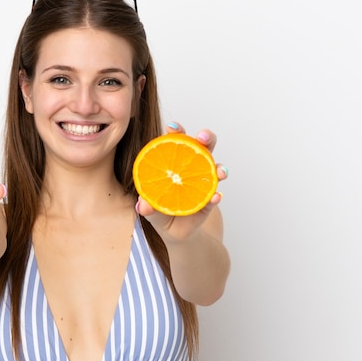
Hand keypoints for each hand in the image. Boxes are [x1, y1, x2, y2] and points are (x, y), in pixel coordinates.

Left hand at [135, 122, 228, 242]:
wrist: (174, 233)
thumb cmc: (159, 212)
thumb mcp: (150, 210)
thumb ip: (146, 206)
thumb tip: (142, 205)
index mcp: (174, 163)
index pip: (176, 142)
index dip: (176, 131)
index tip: (172, 127)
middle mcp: (192, 167)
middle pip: (202, 146)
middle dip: (205, 137)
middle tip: (202, 137)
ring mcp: (204, 182)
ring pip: (215, 167)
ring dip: (219, 166)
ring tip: (219, 171)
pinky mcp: (210, 200)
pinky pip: (215, 196)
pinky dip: (216, 196)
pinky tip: (215, 197)